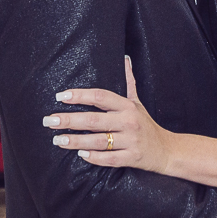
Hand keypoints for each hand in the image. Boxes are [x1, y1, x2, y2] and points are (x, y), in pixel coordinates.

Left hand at [46, 57, 171, 172]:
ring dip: (76, 140)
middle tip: (49, 121)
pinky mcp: (132, 157)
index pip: (100, 96)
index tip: (61, 96)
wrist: (167, 150)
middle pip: (94, 120)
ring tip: (58, 139)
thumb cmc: (146, 124)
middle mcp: (129, 121)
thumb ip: (129, 82)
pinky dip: (94, 157)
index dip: (80, 95)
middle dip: (69, 120)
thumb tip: (125, 59)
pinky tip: (80, 155)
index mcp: (127, 106)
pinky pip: (109, 158)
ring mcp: (131, 140)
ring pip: (98, 141)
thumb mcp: (138, 102)